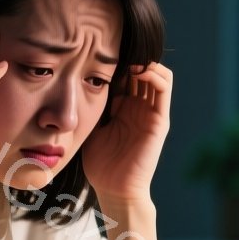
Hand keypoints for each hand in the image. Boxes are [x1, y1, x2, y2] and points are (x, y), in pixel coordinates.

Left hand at [80, 61, 171, 207]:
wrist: (115, 189)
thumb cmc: (101, 164)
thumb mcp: (90, 127)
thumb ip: (89, 107)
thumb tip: (74, 84)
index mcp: (123, 108)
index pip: (125, 74)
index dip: (115, 61)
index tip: (98, 53)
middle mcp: (140, 107)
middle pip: (141, 70)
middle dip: (130, 57)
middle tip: (114, 49)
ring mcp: (151, 112)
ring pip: (157, 74)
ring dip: (145, 61)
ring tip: (129, 59)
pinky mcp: (160, 119)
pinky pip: (164, 88)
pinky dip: (154, 73)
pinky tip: (138, 70)